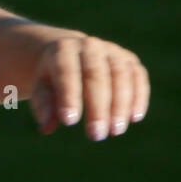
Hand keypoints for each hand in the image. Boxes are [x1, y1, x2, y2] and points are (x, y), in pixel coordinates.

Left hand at [29, 34, 149, 139]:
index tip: (70, 122)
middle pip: (96, 75)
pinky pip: (138, 76)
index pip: (66, 72)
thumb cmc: (52, 78)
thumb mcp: (42, 88)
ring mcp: (112, 51)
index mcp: (63, 50)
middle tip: (96, 135)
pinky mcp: (130, 59)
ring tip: (116, 131)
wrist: (70, 55)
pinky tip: (134, 118)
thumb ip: (44, 106)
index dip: (69, 97)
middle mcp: (89, 46)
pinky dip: (138, 96)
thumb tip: (47, 128)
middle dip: (97, 107)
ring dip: (120, 105)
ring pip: (120, 75)